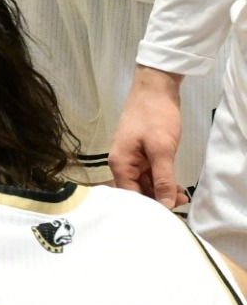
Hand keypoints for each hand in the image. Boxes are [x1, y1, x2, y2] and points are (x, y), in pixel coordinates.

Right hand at [110, 66, 188, 208]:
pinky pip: (150, 174)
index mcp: (120, 164)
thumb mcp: (162, 149)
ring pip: (144, 183)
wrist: (155, 89)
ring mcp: (132, 158)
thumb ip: (163, 178)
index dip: (148, 206)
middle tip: (181, 206)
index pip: (130, 195)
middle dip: (157, 200)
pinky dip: (162, 181)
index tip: (168, 215)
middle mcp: (123, 164)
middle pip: (136, 191)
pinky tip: (176, 187)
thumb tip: (166, 205)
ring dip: (162, 192)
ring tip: (183, 198)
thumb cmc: (154, 117)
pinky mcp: (142, 154)